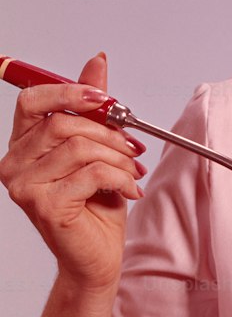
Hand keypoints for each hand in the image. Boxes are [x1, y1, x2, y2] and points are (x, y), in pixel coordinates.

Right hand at [0, 53, 145, 291]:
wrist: (97, 255)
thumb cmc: (95, 203)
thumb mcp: (98, 146)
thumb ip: (93, 106)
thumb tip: (96, 61)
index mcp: (23, 145)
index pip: (32, 101)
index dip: (69, 93)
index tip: (105, 99)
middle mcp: (14, 164)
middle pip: (63, 124)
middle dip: (109, 133)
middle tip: (133, 149)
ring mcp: (24, 186)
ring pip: (80, 148)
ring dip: (118, 158)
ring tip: (132, 172)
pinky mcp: (44, 205)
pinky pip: (92, 173)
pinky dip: (120, 178)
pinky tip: (129, 189)